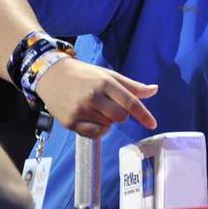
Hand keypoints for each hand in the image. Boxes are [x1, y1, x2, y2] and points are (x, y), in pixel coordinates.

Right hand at [35, 58, 158, 137]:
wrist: (52, 75)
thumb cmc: (85, 74)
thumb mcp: (109, 75)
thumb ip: (132, 86)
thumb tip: (155, 90)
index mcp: (105, 82)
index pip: (130, 102)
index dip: (143, 114)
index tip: (153, 124)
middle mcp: (93, 96)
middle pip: (120, 117)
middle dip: (121, 115)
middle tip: (111, 106)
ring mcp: (80, 110)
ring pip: (108, 126)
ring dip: (108, 121)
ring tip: (97, 109)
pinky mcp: (70, 122)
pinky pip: (94, 134)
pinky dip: (98, 130)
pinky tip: (92, 119)